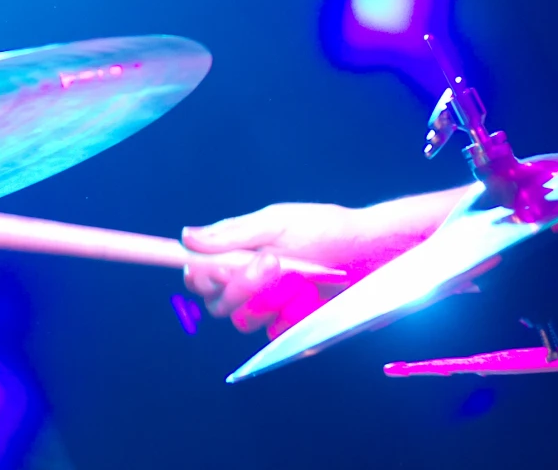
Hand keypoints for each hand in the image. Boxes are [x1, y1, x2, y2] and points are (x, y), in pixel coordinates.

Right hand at [180, 201, 422, 340]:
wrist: (371, 253)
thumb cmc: (325, 230)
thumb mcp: (277, 223)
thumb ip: (233, 234)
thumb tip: (187, 236)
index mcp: (238, 256)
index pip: (200, 276)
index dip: (199, 277)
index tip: (213, 269)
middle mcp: (249, 286)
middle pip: (217, 303)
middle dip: (241, 284)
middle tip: (272, 263)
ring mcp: (270, 310)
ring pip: (243, 321)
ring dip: (268, 298)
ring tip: (299, 277)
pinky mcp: (292, 329)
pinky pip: (276, 334)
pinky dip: (292, 316)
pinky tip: (313, 298)